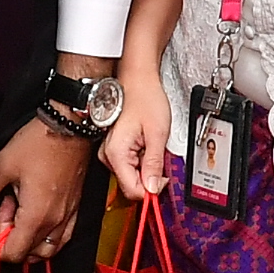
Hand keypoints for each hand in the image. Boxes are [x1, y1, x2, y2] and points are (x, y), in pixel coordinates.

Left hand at [0, 121, 96, 265]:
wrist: (69, 126)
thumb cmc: (39, 144)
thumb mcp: (2, 167)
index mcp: (36, 216)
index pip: (14, 253)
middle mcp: (55, 222)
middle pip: (30, 253)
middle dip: (10, 238)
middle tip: (2, 210)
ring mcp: (68, 217)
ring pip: (47, 248)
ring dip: (28, 238)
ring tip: (18, 211)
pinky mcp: (75, 209)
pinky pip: (61, 237)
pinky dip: (45, 234)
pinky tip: (35, 213)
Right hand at [106, 65, 174, 201]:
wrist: (138, 81)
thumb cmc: (145, 99)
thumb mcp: (157, 134)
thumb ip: (155, 164)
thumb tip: (154, 188)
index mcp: (117, 154)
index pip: (133, 191)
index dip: (152, 190)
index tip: (164, 180)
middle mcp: (108, 156)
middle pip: (132, 185)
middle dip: (150, 177)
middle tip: (160, 155)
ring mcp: (110, 154)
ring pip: (132, 176)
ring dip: (147, 168)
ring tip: (152, 145)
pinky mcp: (115, 151)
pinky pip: (130, 166)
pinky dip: (142, 161)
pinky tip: (146, 145)